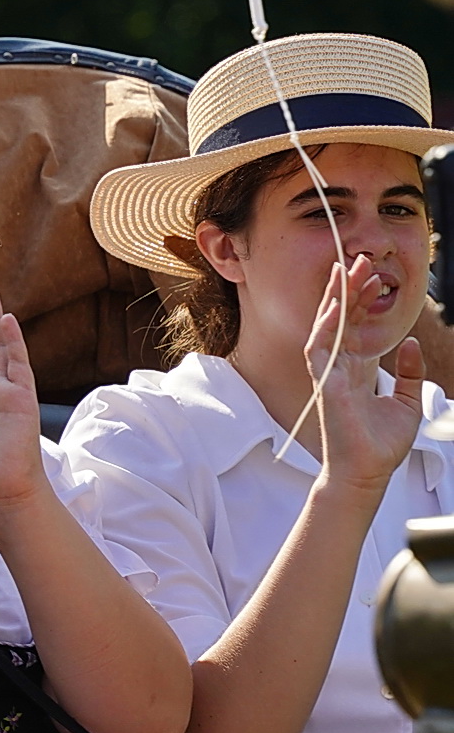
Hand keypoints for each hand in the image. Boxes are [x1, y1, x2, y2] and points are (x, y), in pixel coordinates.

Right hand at [305, 256, 423, 493]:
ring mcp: (329, 373)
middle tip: (359, 260)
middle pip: (342, 319)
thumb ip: (410, 372)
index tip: (374, 277)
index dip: (364, 301)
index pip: (357, 326)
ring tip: (345, 271)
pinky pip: (320, 348)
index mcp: (356, 369)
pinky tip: (335, 307)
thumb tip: (410, 343)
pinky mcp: (324, 384)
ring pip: (328, 326)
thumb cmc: (381, 444)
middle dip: (350, 288)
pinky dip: (327, 326)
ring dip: (336, 297)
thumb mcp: (408, 401)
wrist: (368, 472)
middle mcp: (339, 366)